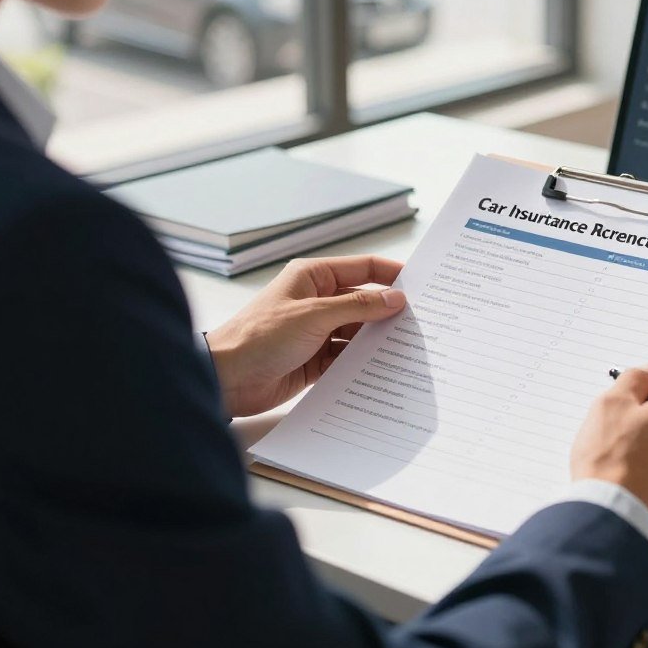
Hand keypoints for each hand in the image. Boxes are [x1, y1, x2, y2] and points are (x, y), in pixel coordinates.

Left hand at [204, 255, 404, 417]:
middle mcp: (317, 301)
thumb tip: (395, 299)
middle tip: (421, 321)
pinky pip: (347, 357)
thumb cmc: (259, 337)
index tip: (421, 284)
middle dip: (388, 312)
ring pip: (358, 331)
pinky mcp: (315, 359)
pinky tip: (383, 368)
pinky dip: (363, 362)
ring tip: (408, 347)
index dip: (391, 274)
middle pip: (364, 302)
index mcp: (313, 277)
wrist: (226, 379)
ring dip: (377, 340)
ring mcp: (317, 331)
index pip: (362, 268)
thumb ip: (357, 307)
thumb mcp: (313, 315)